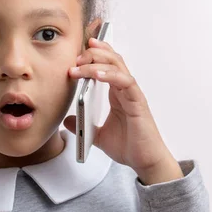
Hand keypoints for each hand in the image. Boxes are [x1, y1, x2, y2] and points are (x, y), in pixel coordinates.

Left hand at [64, 37, 183, 184]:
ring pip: (118, 67)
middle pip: (113, 60)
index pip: (108, 65)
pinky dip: (111, 75)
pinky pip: (125, 82)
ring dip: (98, 62)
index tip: (80, 48)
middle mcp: (125, 90)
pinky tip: (97, 75)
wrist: (145, 162)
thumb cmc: (128, 147)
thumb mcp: (97, 135)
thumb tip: (67, 120)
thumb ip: (83, 126)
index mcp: (117, 94)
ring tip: (81, 63)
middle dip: (94, 53)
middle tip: (77, 55)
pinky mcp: (138, 102)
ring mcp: (132, 94)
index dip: (97, 53)